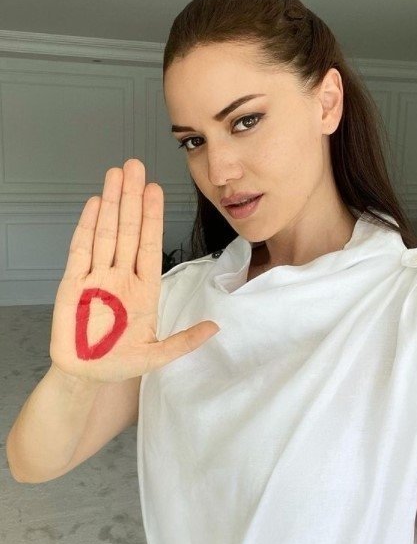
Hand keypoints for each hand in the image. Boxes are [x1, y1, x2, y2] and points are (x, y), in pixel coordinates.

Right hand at [49, 158, 219, 383]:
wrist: (85, 376)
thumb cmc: (119, 363)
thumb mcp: (157, 355)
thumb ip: (184, 341)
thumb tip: (216, 328)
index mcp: (143, 289)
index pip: (150, 245)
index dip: (153, 217)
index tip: (156, 190)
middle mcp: (120, 276)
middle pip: (128, 230)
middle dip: (132, 199)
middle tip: (135, 166)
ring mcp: (96, 277)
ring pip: (106, 233)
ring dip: (111, 204)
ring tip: (116, 175)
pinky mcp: (72, 284)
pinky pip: (80, 250)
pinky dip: (87, 227)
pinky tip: (95, 204)